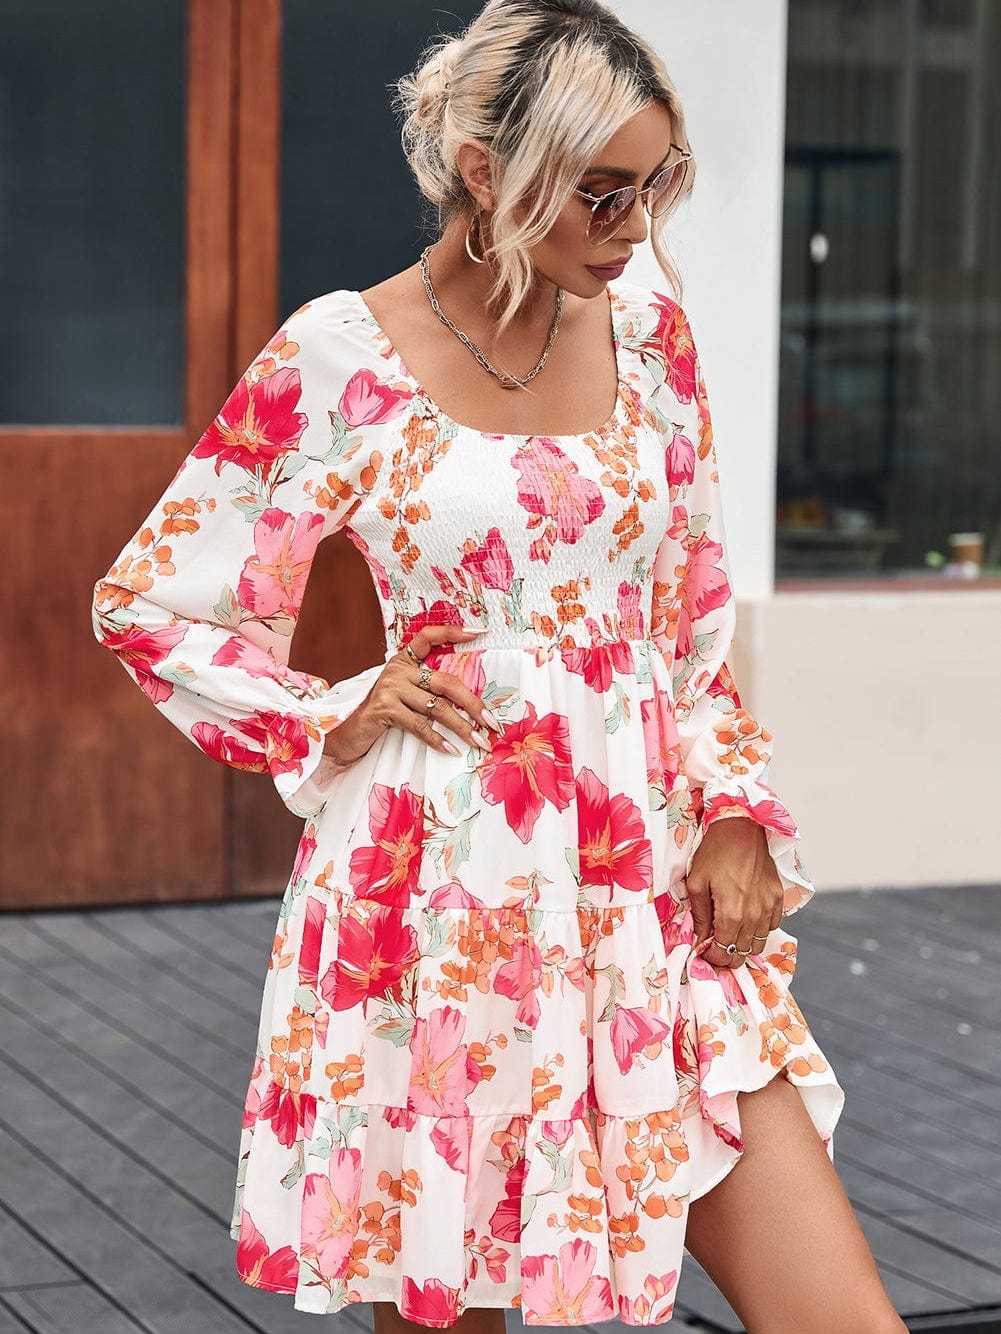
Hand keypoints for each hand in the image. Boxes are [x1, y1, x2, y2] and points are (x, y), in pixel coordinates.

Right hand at [321, 624, 501, 765]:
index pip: (428, 636)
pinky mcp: (384, 708)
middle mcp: (397, 669)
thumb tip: (469, 706)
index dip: (453, 632)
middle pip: (446, 682)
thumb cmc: (381, 716)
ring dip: (462, 728)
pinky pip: (419, 725)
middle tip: (492, 723)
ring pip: (437, 707)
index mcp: (404, 661)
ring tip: (479, 742)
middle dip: (473, 704)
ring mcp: (390, 687)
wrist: (346, 733)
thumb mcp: (404, 696)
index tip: (479, 632)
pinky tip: (451, 749)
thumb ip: (427, 692)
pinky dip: (437, 739)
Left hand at [686, 814, 783, 968]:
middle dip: (726, 955)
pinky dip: (758, 929)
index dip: (711, 957)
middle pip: (742, 953)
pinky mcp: (778, 897)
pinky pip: (771, 926)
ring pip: (758, 943)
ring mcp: (769, 907)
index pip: (723, 953)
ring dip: (742, 944)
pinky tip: (746, 919)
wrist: (741, 827)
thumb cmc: (715, 851)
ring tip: (729, 933)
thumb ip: (700, 916)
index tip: (702, 951)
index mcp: (731, 913)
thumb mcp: (696, 883)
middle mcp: (754, 915)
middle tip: (714, 945)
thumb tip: (699, 941)